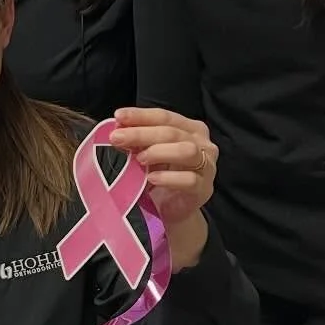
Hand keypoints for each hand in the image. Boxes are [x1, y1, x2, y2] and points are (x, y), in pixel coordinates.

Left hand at [109, 106, 215, 267]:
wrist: (170, 209)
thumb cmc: (159, 174)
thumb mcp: (147, 153)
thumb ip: (137, 140)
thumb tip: (118, 127)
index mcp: (190, 129)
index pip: (164, 116)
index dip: (141, 116)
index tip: (118, 117)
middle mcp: (203, 144)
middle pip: (172, 132)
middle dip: (141, 134)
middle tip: (117, 138)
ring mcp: (206, 166)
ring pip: (186, 150)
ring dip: (159, 152)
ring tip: (138, 159)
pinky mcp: (204, 188)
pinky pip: (189, 180)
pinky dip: (169, 178)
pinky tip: (152, 178)